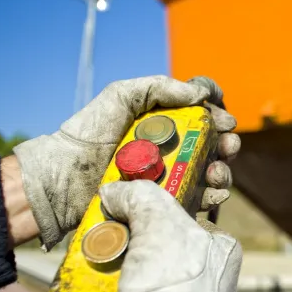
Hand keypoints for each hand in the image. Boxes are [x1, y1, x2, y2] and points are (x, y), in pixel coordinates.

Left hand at [13, 75, 240, 249]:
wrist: (63, 179)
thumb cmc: (88, 134)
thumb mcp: (120, 97)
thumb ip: (158, 87)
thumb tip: (199, 94)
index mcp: (165, 121)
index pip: (202, 113)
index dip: (217, 113)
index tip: (222, 119)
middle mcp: (172, 148)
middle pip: (214, 144)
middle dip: (228, 143)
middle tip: (227, 146)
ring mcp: (170, 176)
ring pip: (212, 173)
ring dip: (223, 172)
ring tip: (217, 173)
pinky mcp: (166, 204)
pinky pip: (198, 201)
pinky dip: (213, 198)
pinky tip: (212, 194)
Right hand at [99, 179, 241, 291]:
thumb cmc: (170, 279)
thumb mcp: (156, 220)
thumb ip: (140, 195)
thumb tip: (114, 191)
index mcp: (225, 249)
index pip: (186, 217)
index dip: (156, 212)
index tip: (129, 213)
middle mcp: (217, 277)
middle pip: (168, 246)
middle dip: (139, 241)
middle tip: (113, 238)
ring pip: (155, 274)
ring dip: (129, 268)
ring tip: (106, 266)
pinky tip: (111, 291)